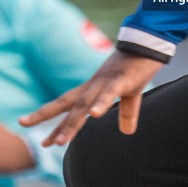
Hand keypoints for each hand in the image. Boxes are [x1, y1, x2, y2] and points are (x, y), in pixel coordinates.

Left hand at [18, 50, 164, 145]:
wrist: (148, 44)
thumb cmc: (137, 67)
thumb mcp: (131, 94)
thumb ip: (127, 113)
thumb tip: (127, 132)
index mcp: (92, 88)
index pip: (68, 107)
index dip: (56, 124)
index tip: (44, 142)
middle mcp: (93, 86)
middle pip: (66, 104)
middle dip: (47, 118)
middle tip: (39, 142)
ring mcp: (105, 82)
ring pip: (83, 104)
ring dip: (71, 123)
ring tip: (60, 141)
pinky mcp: (121, 79)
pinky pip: (109, 93)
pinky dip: (101, 103)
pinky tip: (95, 115)